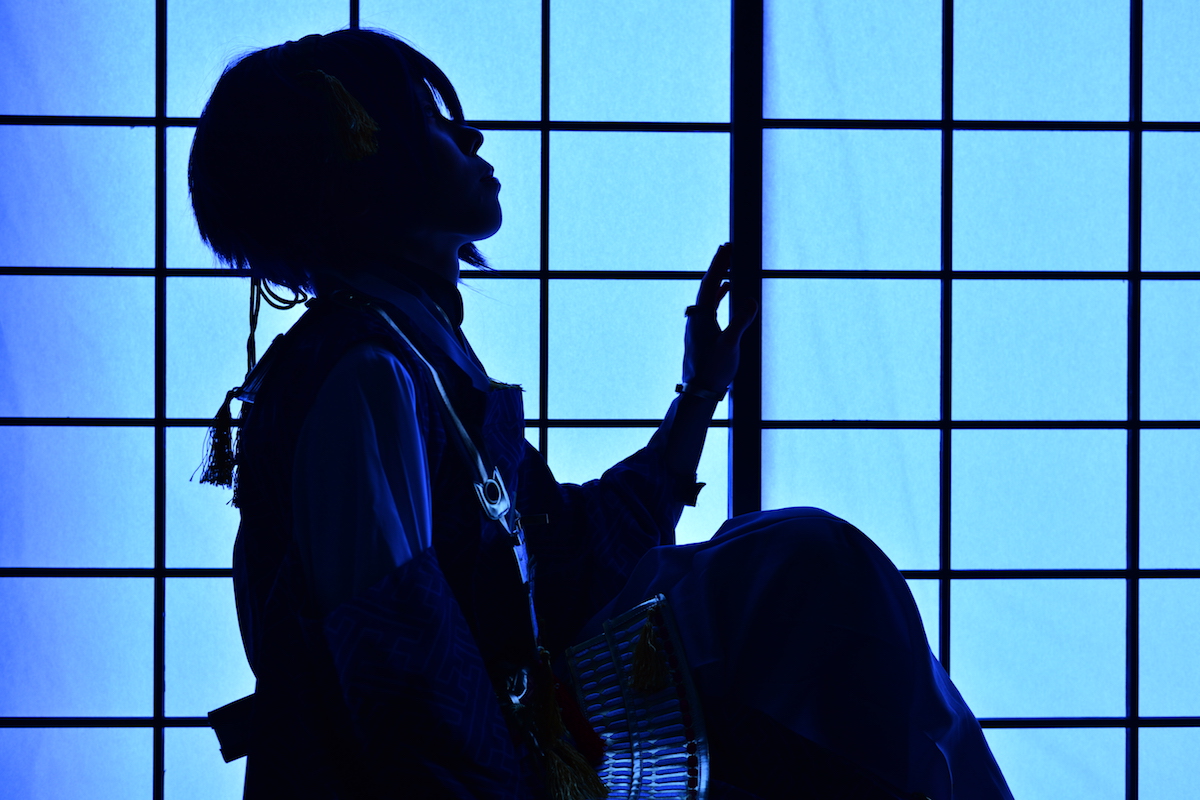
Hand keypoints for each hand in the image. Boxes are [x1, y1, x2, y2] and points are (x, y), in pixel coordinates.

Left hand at [681, 243, 757, 393]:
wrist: (699, 391)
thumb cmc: (713, 369)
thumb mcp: (730, 344)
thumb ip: (740, 321)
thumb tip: (750, 300)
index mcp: (700, 317)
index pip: (709, 283)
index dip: (718, 264)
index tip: (725, 247)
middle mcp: (695, 318)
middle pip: (706, 285)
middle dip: (717, 266)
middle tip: (726, 248)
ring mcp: (697, 325)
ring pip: (707, 295)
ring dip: (718, 279)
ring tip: (728, 265)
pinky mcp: (700, 332)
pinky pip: (709, 306)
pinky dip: (718, 295)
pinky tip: (728, 291)